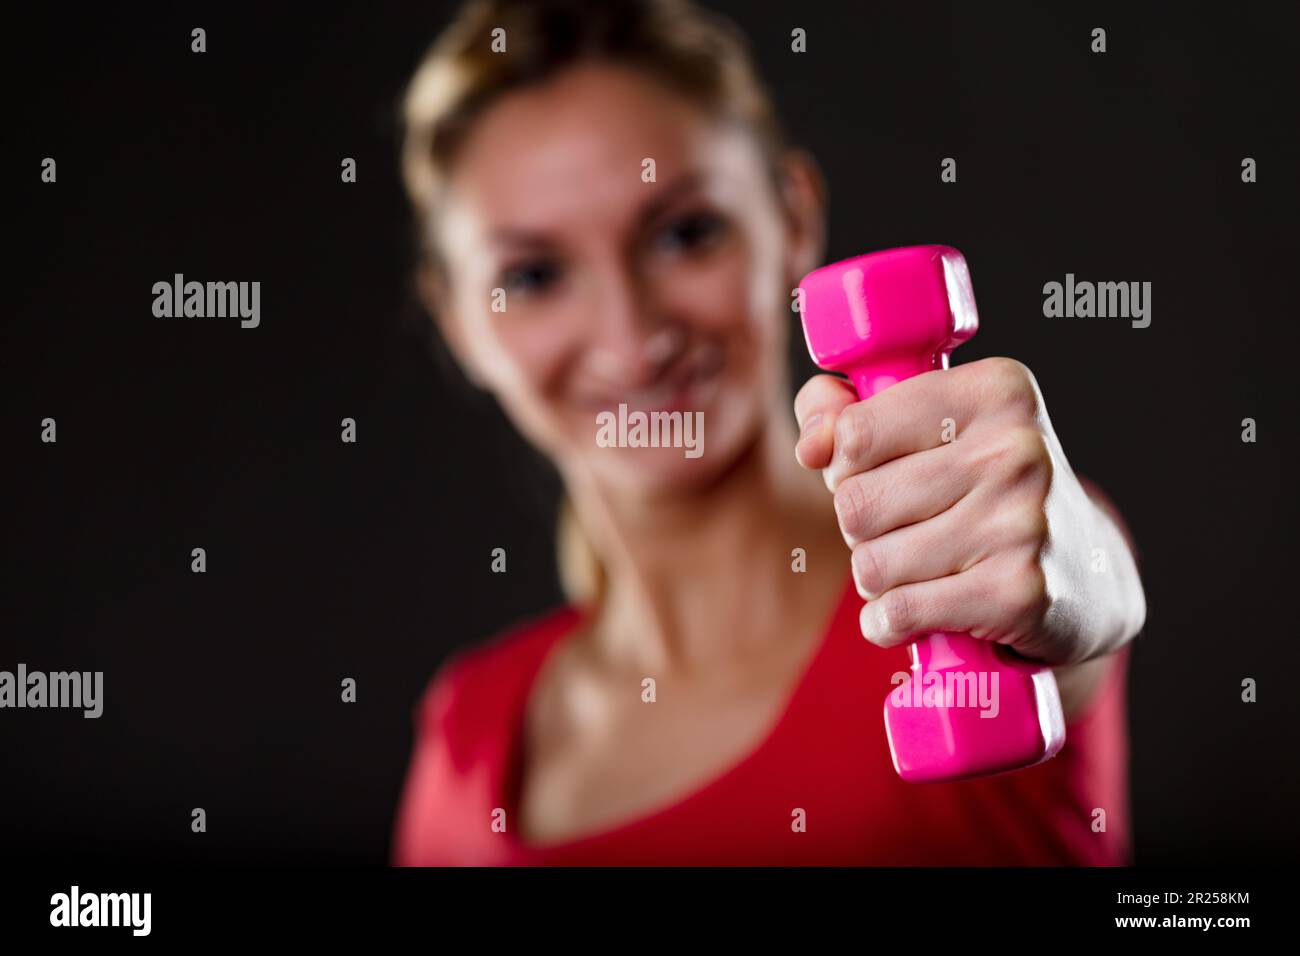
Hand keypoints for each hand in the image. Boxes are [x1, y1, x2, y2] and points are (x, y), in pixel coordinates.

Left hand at [793, 357, 1145, 665]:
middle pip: (855, 505)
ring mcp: (1022, 523)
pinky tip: (918, 613)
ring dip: (879, 579)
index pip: (854, 433)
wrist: (1087, 580)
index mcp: (995, 391)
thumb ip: (847, 413)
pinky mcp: (1020, 594)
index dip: (847, 466)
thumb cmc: (982, 491)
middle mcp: (1016, 450)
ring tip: (924, 568)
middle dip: (862, 529)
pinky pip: (899, 613)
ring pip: (870, 565)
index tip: (881, 472)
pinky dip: (889, 623)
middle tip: (908, 529)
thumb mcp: (931, 429)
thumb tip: (811, 444)